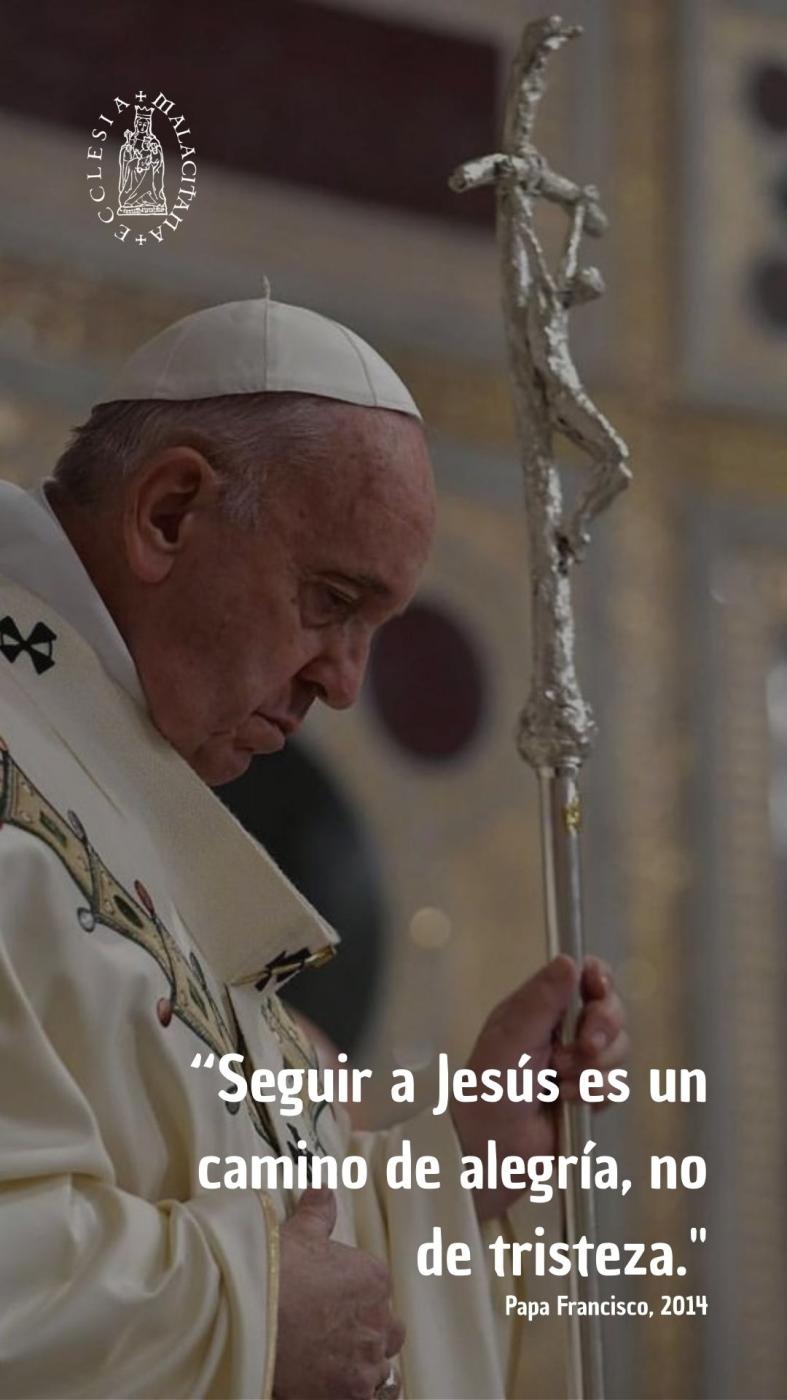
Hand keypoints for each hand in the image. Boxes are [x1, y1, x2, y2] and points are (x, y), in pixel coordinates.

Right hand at [274, 1187, 404, 1398]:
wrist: (251, 1318)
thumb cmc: (275, 1274)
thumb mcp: (297, 1235)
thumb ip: (318, 1213)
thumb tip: (324, 1188)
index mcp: (373, 1278)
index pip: (378, 1290)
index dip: (356, 1297)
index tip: (334, 1302)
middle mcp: (378, 1320)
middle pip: (387, 1331)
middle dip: (368, 1332)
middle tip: (335, 1334)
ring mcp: (366, 1360)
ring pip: (379, 1368)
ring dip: (361, 1365)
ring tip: (332, 1362)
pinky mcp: (352, 1394)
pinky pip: (370, 1398)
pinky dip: (354, 1393)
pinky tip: (334, 1385)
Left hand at [451, 954, 628, 1221]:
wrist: (490, 1156)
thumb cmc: (488, 1094)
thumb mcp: (510, 1041)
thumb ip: (541, 1002)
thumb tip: (568, 959)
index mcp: (537, 1008)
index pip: (581, 976)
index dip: (598, 978)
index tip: (599, 989)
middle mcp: (560, 1030)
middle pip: (609, 1010)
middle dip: (602, 1028)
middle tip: (585, 1047)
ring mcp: (577, 1063)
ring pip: (617, 1049)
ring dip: (593, 1069)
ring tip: (560, 1085)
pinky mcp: (589, 1095)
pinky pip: (615, 1085)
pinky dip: (594, 1095)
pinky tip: (568, 1103)